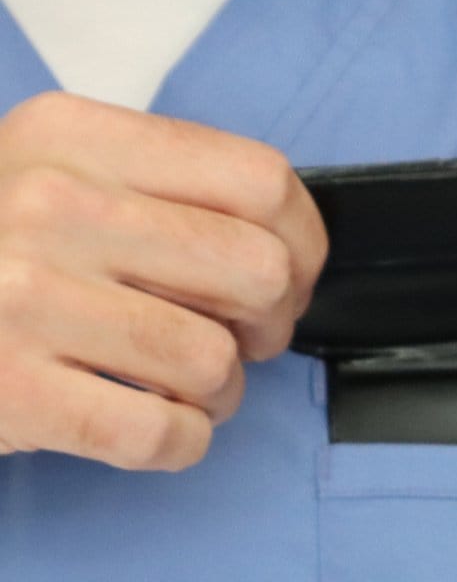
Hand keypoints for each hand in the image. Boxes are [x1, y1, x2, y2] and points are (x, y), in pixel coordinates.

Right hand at [0, 92, 327, 469]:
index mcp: (75, 138)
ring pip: (214, 362)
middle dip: (272, 324)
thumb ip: (162, 192)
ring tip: (179, 387)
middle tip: (239, 340)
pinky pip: (164, 434)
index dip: (302, 246)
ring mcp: (24, 299)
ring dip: (219, 393)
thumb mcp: (56, 177)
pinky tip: (148, 426)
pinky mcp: (14, 390)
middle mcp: (49, 206)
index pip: (261, 180)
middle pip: (258, 272)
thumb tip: (288, 250)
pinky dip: (179, 444)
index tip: (287, 279)